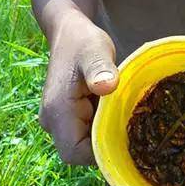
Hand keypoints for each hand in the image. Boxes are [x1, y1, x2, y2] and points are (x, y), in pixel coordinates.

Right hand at [39, 15, 118, 164]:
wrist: (69, 32)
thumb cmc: (82, 41)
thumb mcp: (95, 49)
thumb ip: (100, 68)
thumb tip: (107, 86)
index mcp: (57, 111)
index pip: (75, 153)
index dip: (100, 152)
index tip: (125, 135)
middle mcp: (53, 122)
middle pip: (80, 152)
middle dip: (106, 143)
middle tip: (131, 125)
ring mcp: (58, 121)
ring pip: (84, 144)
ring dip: (105, 134)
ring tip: (127, 115)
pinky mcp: (67, 118)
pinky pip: (86, 133)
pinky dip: (103, 126)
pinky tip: (118, 110)